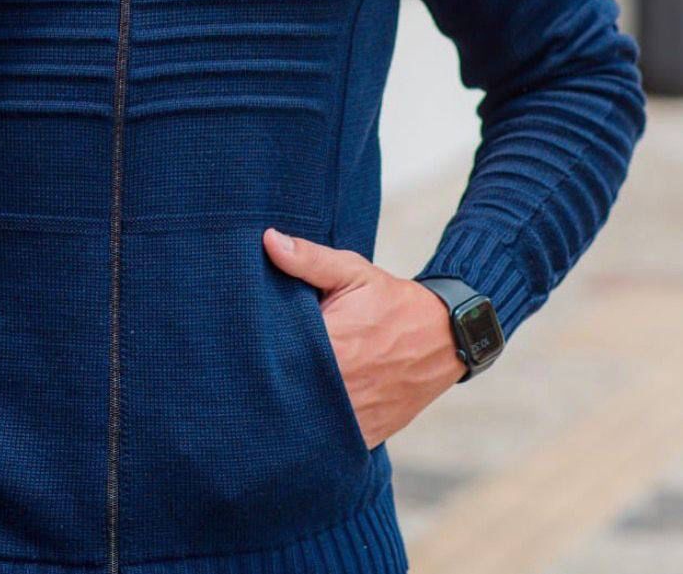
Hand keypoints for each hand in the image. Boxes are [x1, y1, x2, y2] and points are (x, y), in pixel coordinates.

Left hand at [262, 227, 466, 449]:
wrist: (444, 337)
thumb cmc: (390, 301)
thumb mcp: (351, 272)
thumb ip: (308, 259)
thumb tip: (268, 240)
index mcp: (332, 345)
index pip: (274, 357)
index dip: (252, 352)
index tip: (238, 344)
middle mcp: (341, 387)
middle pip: (285, 393)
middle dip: (265, 382)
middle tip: (244, 371)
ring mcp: (354, 416)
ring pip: (304, 424)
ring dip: (287, 411)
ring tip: (266, 395)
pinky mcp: (366, 435)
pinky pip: (329, 443)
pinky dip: (313, 434)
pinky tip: (297, 417)